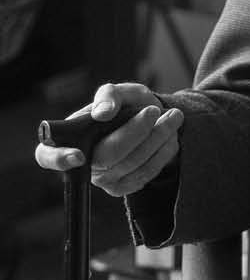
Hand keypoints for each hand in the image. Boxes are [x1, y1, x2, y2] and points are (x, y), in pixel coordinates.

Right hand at [34, 82, 182, 196]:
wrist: (154, 120)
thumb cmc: (128, 105)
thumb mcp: (121, 92)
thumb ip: (109, 94)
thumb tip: (102, 112)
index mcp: (70, 137)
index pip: (46, 156)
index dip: (58, 159)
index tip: (78, 155)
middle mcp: (82, 162)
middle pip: (106, 156)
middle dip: (135, 132)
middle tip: (154, 110)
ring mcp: (103, 179)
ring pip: (132, 163)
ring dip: (157, 138)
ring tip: (173, 117)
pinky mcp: (124, 187)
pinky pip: (146, 174)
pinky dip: (163, 152)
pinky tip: (171, 135)